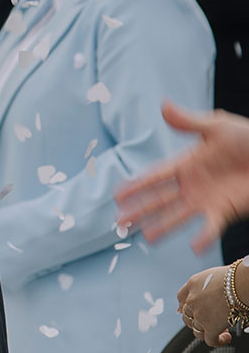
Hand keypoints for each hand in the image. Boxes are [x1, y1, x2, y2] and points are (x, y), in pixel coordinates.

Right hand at [116, 102, 248, 249]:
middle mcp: (192, 184)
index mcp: (187, 163)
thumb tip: (163, 106)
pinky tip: (194, 246)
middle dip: (140, 210)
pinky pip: (211, 227)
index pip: (155, 176)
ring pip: (178, 216)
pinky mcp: (224, 211)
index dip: (136, 185)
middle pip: (160, 200)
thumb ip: (189, 122)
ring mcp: (206, 200)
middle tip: (119, 221)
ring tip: (145, 237)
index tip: (117, 194)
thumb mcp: (218, 126)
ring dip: (162, 226)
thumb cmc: (248, 138)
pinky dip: (203, 237)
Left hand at [177, 265, 234, 345]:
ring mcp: (200, 314)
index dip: (185, 306)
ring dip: (207, 331)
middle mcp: (192, 299)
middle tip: (211, 321)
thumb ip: (207, 284)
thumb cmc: (234, 277)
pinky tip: (226, 337)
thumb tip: (213, 293)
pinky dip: (218, 341)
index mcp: (193, 284)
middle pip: (187, 315)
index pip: (181, 297)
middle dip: (198, 320)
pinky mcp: (210, 326)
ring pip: (196, 329)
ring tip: (221, 329)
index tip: (190, 311)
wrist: (241, 283)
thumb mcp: (213, 275)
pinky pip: (210, 340)